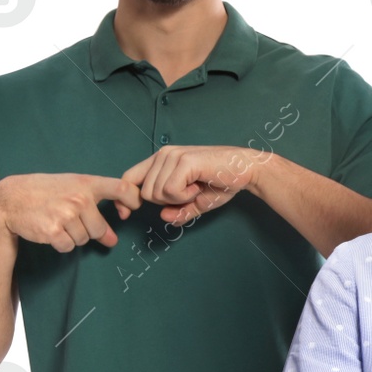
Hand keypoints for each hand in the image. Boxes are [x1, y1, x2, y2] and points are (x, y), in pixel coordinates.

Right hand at [0, 173, 140, 252]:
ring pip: (83, 240)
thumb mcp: (71, 189)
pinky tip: (50, 230)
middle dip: (88, 231)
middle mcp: (79, 199)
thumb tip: (113, 240)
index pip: (122, 188)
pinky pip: (68, 247)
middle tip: (69, 219)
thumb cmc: (45, 193)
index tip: (130, 210)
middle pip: (99, 229)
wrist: (11, 199)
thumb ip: (95, 209)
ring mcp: (66, 215)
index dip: (133, 200)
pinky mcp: (54, 231)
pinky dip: (61, 243)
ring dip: (72, 236)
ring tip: (56, 221)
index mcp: (86, 183)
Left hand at [121, 145, 264, 224]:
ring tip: (196, 187)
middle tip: (190, 193)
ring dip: (178, 199)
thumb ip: (178, 210)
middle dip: (166, 202)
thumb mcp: (196, 202)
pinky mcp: (184, 161)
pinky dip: (185, 196)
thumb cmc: (223, 182)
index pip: (129, 178)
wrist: (247, 170)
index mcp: (161, 160)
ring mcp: (172, 156)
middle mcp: (163, 154)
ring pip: (156, 194)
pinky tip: (198, 186)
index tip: (125, 214)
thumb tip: (164, 217)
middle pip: (144, 193)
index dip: (124, 198)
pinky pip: (170, 191)